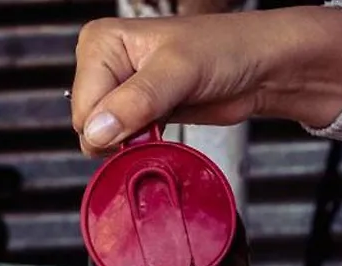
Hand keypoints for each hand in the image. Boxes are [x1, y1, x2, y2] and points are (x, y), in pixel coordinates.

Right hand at [71, 7, 341, 151]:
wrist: (258, 67)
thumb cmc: (225, 50)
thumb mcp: (178, 72)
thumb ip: (137, 101)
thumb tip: (97, 130)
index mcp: (101, 43)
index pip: (83, 104)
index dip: (110, 122)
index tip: (143, 120)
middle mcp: (105, 64)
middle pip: (89, 124)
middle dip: (121, 134)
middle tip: (157, 120)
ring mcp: (121, 91)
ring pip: (105, 138)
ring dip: (132, 143)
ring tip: (163, 123)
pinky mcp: (138, 113)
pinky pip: (123, 144)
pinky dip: (140, 148)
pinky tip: (162, 133)